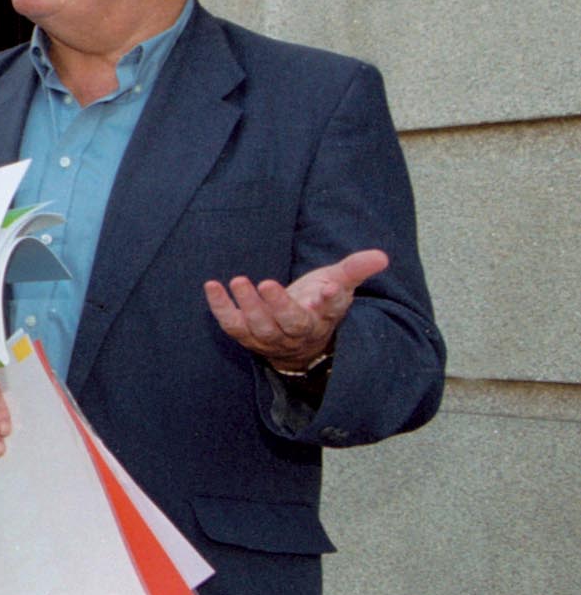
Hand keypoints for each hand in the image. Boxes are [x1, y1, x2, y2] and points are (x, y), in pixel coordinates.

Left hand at [203, 248, 388, 371]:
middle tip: (266, 284)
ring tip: (240, 281)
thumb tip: (382, 256)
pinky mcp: (246, 335)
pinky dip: (221, 308)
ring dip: (249, 306)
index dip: (331, 300)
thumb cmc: (317, 303)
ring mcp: (270, 337)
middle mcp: (298, 331)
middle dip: (279, 305)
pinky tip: (212, 286)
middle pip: (291, 323)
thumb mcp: (338, 284)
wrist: (296, 338)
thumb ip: (356, 268)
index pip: (331, 310)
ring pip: (261, 328)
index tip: (330, 289)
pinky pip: (232, 325)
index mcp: (324, 317)